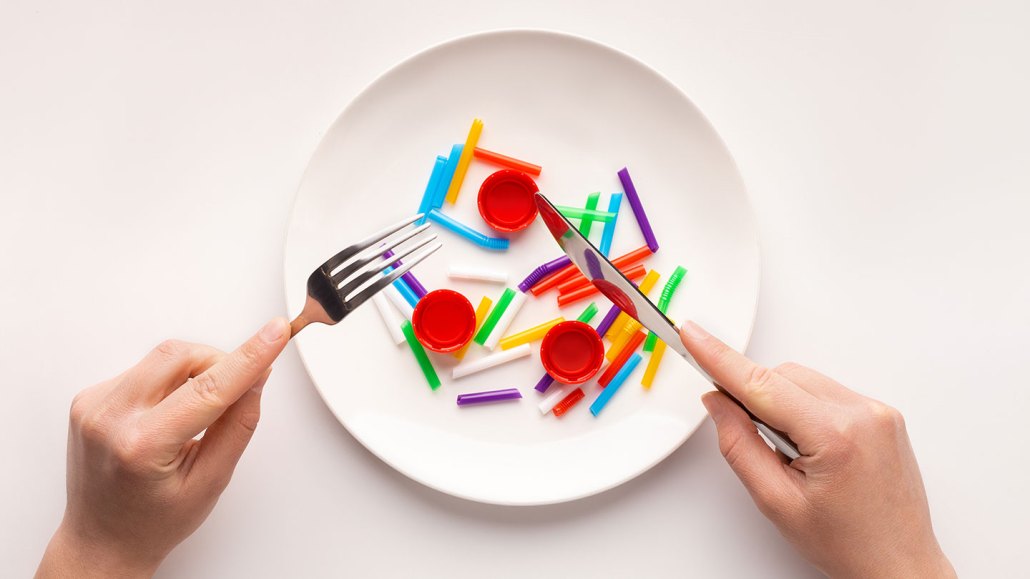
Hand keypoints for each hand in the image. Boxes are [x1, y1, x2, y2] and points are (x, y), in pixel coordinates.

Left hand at [36, 318, 290, 578]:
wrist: (101, 541)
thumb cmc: (154, 521)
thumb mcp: (211, 481)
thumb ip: (238, 423)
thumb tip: (256, 376)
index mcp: (142, 445)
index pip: (209, 387)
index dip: (248, 357)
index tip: (275, 332)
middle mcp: (110, 418)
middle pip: (179, 356)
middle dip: (218, 363)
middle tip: (234, 391)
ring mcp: (94, 405)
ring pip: (162, 358)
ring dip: (191, 374)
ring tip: (192, 418)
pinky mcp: (89, 397)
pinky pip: (143, 370)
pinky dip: (167, 383)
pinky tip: (165, 418)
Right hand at [681, 321, 954, 578]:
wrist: (899, 565)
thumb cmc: (847, 544)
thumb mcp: (776, 502)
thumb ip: (739, 445)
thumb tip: (718, 403)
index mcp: (836, 436)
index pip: (762, 384)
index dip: (719, 359)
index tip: (692, 335)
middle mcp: (863, 414)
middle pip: (783, 376)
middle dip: (757, 399)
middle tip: (759, 444)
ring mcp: (878, 412)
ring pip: (804, 381)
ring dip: (783, 405)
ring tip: (795, 457)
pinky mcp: (883, 415)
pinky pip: (828, 392)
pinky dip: (807, 410)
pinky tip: (814, 451)